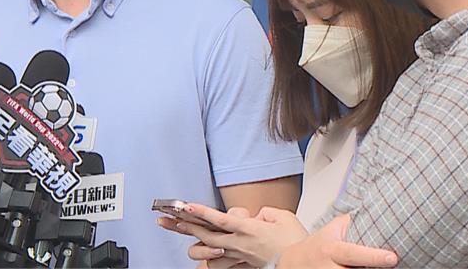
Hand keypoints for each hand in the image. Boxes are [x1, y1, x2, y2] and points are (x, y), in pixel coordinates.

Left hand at [160, 204, 304, 267]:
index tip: (185, 206)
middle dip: (183, 226)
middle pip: (205, 235)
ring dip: (193, 243)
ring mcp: (238, 255)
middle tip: (165, 218)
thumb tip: (255, 215)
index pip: (219, 219)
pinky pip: (220, 263)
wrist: (302, 265)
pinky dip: (209, 258)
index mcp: (248, 229)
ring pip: (208, 250)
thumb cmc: (294, 242)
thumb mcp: (281, 216)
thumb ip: (263, 211)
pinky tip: (200, 253)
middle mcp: (239, 243)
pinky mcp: (241, 264)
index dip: (201, 212)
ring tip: (177, 231)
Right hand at [277, 215, 397, 268]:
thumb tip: (376, 210)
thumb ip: (351, 222)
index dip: (374, 257)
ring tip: (374, 265)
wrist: (295, 262)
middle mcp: (331, 268)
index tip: (392, 258)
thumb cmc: (319, 245)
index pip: (354, 253)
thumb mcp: (331, 230)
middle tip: (388, 261)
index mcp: (332, 250)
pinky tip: (362, 268)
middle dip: (370, 268)